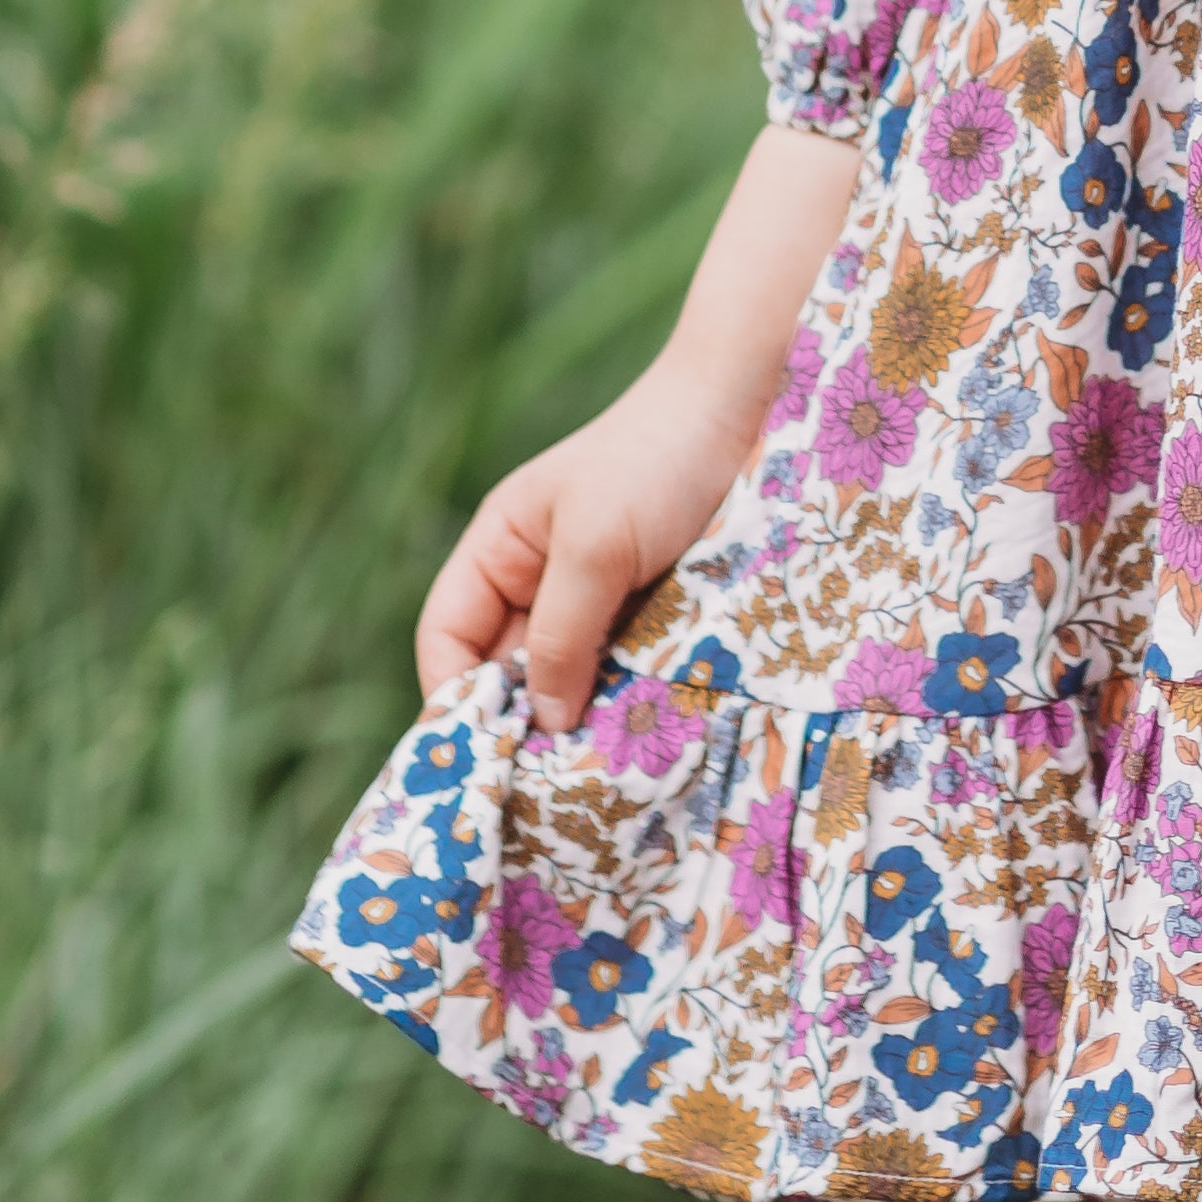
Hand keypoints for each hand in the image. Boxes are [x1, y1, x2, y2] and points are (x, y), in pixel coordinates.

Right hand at [410, 118, 860, 731]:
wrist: (752, 414)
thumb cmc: (657, 461)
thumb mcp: (596, 546)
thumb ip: (558, 634)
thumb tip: (540, 721)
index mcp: (501, 550)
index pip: (449, 639)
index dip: (453, 698)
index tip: (480, 762)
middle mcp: (541, 583)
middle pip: (508, 675)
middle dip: (523, 724)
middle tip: (546, 787)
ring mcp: (600, 604)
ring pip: (570, 685)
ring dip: (582, 723)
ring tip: (598, 773)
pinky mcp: (654, 620)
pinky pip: (625, 678)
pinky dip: (628, 707)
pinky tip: (644, 739)